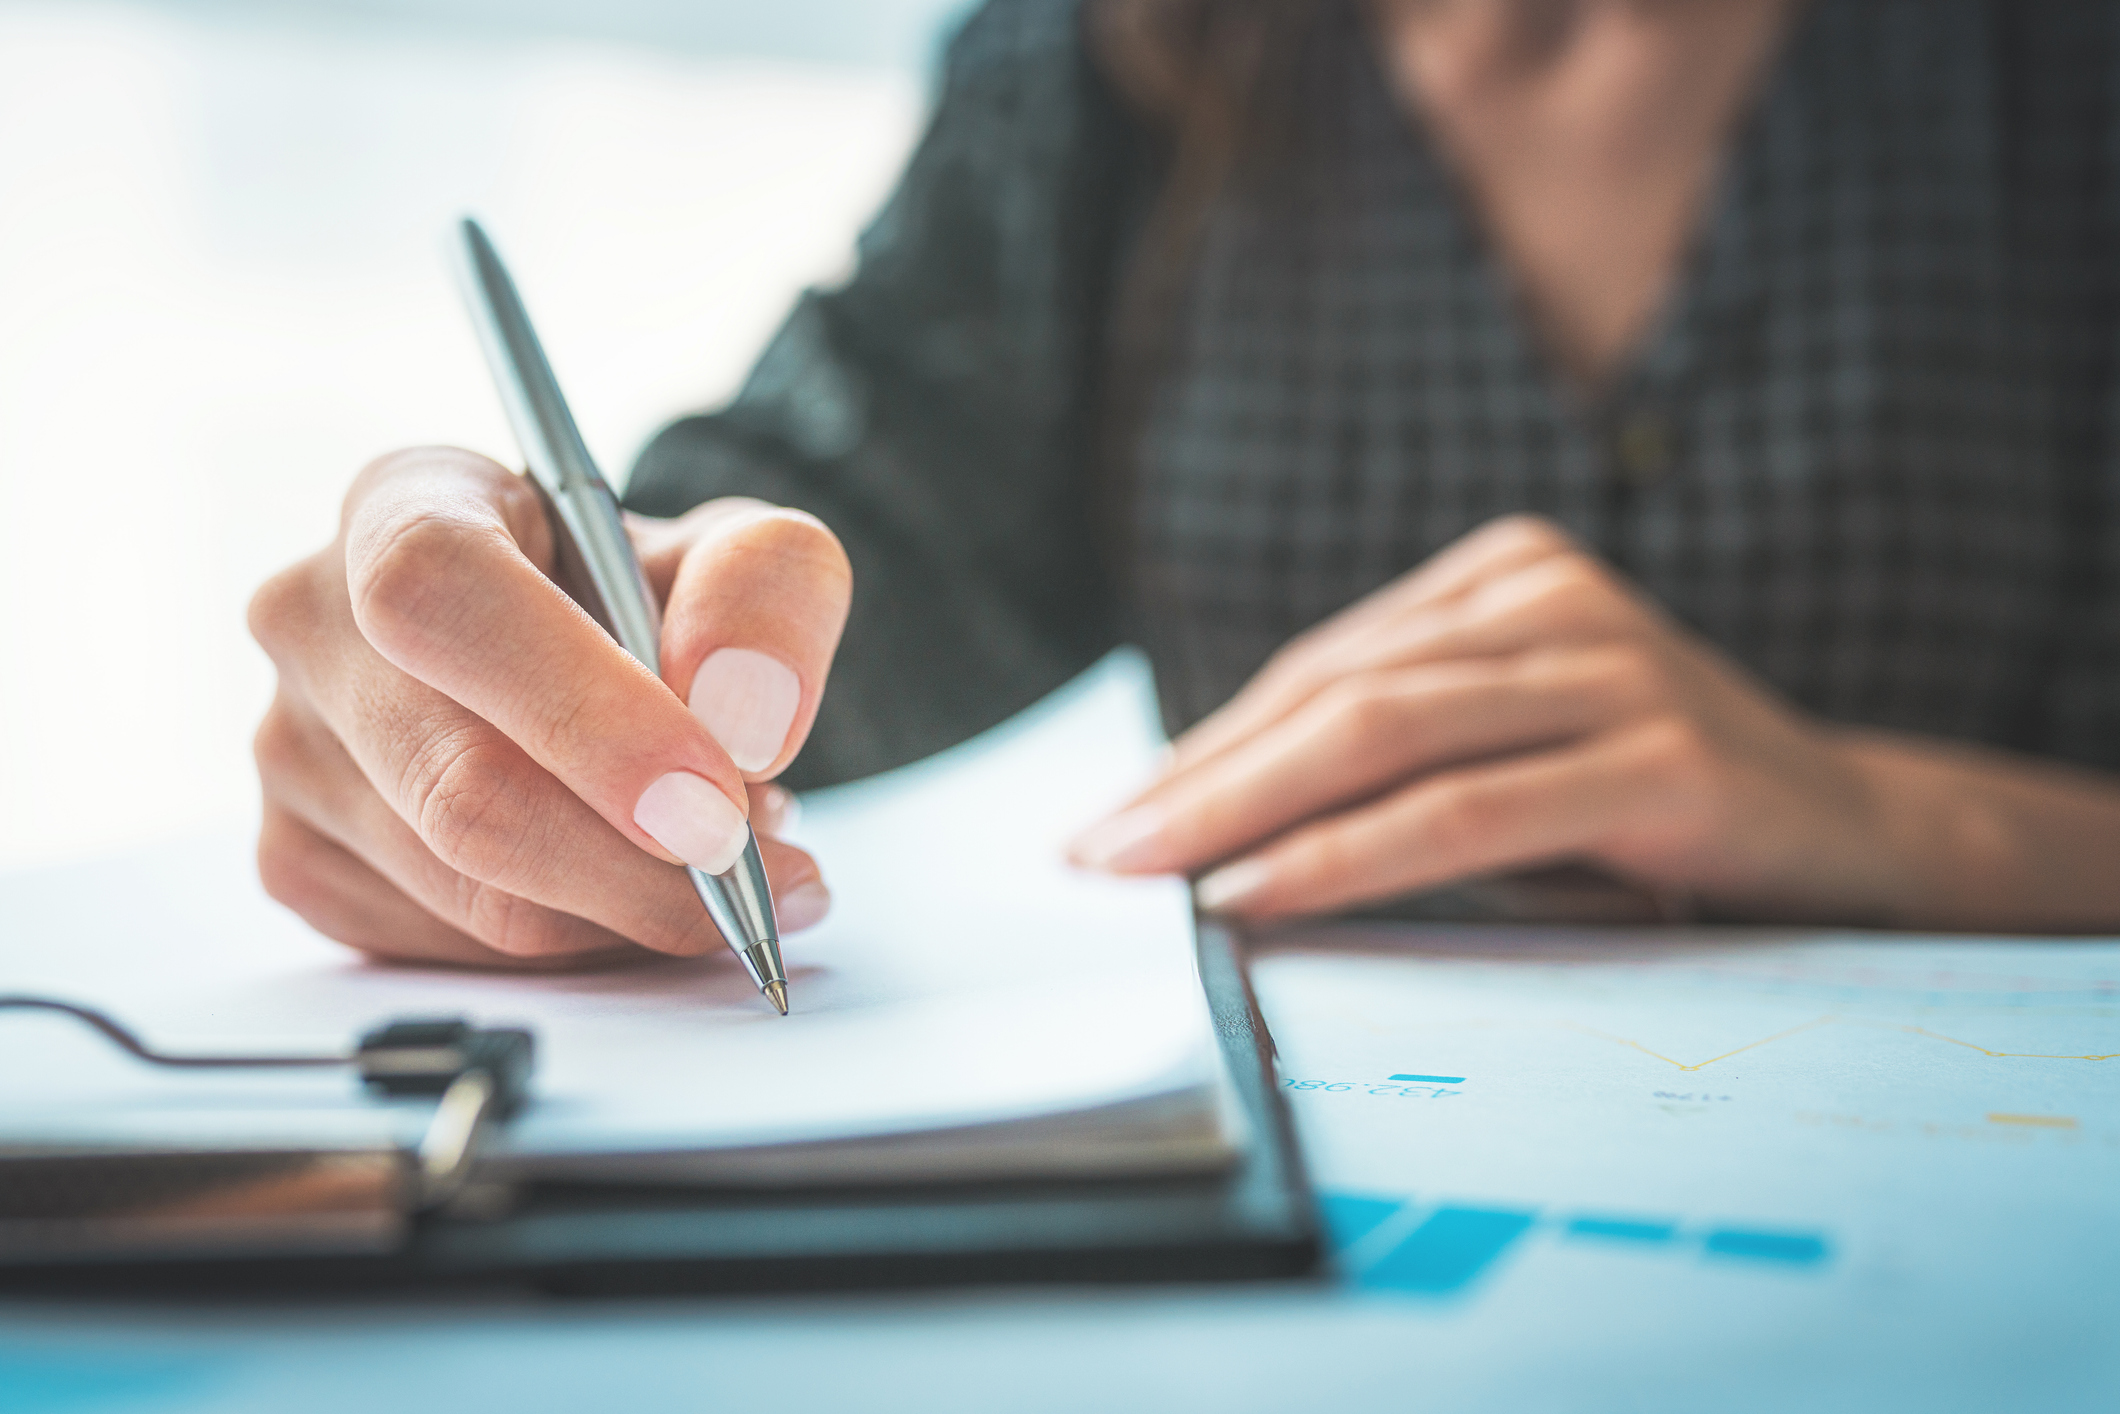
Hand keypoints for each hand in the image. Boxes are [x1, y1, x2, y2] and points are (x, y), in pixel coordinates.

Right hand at [248, 447, 850, 967]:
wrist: (599, 658)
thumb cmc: (654, 594)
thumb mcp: (744, 553)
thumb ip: (768, 595)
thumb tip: (745, 722)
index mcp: (404, 500)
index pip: (439, 594)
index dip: (582, 712)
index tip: (713, 799)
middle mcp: (312, 621)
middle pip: (461, 785)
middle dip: (640, 865)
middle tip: (767, 881)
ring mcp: (291, 752)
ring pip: (472, 895)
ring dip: (633, 905)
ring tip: (719, 853)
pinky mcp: (303, 863)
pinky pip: (462, 951)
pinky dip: (584, 943)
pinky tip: (634, 880)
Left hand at [1069, 515, 1904, 923]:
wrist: (1853, 836)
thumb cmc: (1648, 805)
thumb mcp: (1512, 752)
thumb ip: (1396, 752)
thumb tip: (1207, 820)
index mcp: (1504, 574)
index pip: (1321, 669)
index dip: (1207, 746)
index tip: (1111, 816)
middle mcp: (1551, 597)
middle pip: (1333, 692)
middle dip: (1195, 777)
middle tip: (1090, 851)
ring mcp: (1611, 664)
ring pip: (1382, 736)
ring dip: (1241, 812)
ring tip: (1144, 875)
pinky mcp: (1656, 754)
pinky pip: (1462, 810)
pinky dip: (1345, 857)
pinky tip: (1256, 893)